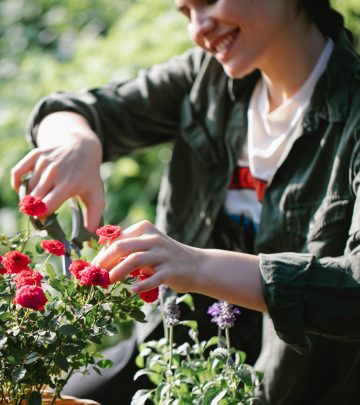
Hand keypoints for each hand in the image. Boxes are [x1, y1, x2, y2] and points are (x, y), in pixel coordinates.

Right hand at [11, 112, 104, 231]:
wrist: (82, 148)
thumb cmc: (88, 177)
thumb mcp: (96, 195)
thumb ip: (94, 217)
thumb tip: (90, 236)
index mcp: (69, 184)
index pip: (45, 206)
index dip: (42, 217)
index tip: (46, 220)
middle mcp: (55, 172)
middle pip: (33, 199)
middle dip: (34, 210)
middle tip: (40, 212)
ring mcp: (44, 162)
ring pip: (26, 188)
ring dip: (29, 198)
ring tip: (38, 201)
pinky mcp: (36, 154)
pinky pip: (17, 173)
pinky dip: (18, 184)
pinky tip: (25, 190)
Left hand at [93, 220, 202, 293]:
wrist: (196, 265)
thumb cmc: (165, 257)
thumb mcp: (147, 247)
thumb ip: (128, 248)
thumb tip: (100, 259)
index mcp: (145, 229)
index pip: (117, 239)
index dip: (102, 253)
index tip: (92, 267)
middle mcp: (154, 239)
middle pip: (122, 247)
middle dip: (105, 261)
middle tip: (95, 275)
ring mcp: (163, 254)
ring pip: (135, 260)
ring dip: (118, 272)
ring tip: (107, 282)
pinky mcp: (171, 269)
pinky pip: (154, 278)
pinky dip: (142, 285)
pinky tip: (133, 290)